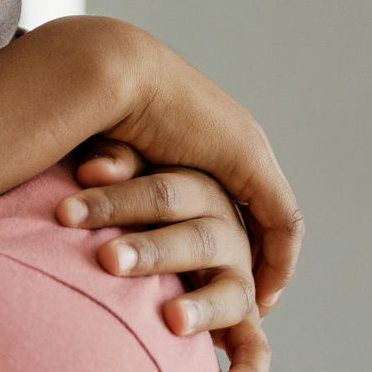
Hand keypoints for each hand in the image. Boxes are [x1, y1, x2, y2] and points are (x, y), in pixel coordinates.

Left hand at [62, 141, 268, 371]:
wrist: (162, 222)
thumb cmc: (132, 188)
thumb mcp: (127, 165)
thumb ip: (113, 161)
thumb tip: (90, 168)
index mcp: (198, 187)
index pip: (160, 193)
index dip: (115, 201)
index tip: (64, 213)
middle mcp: (225, 231)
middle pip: (194, 239)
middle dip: (150, 251)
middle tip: (108, 260)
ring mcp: (237, 276)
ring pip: (230, 291)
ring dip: (201, 305)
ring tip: (169, 318)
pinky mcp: (242, 318)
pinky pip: (255, 347)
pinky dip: (247, 370)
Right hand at [94, 19, 304, 313]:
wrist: (106, 70)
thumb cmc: (90, 107)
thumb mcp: (108, 153)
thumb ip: (114, 173)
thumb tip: (92, 192)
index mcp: (202, 129)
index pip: (233, 188)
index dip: (231, 228)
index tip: (220, 267)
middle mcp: (232, 135)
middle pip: (260, 204)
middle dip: (258, 251)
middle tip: (249, 293)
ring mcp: (245, 146)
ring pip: (275, 216)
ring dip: (269, 261)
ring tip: (257, 301)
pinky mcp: (250, 161)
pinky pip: (281, 222)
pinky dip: (277, 259)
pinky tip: (264, 291)